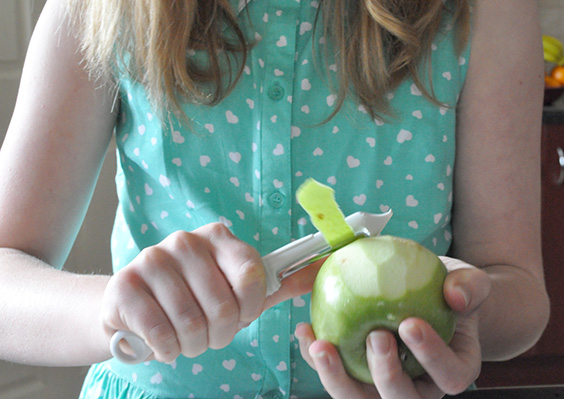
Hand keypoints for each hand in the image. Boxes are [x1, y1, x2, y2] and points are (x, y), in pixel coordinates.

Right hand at [101, 223, 318, 362]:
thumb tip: (326, 266)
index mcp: (220, 238)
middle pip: (223, 308)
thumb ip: (281, 280)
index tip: (239, 315)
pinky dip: (166, 348)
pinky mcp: (125, 284)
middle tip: (208, 333)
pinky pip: (160, 332)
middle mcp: (187, 241)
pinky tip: (163, 339)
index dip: (249, 309)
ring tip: (186, 336)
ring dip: (193, 344)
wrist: (133, 304)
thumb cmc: (195, 298)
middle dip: (219, 335)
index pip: (253, 277)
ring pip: (192, 324)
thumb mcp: (239, 288)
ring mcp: (153, 259)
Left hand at [295, 257, 490, 397]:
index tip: (410, 323)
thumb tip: (457, 297)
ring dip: (338, 378)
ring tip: (321, 346)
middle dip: (387, 374)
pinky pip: (337, 375)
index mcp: (453, 369)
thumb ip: (469, 286)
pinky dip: (317, 359)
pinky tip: (306, 331)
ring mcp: (385, 386)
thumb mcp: (467, 281)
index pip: (449, 375)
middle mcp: (420, 388)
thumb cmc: (447, 291)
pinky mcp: (357, 377)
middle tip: (375, 336)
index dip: (431, 356)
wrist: (426, 295)